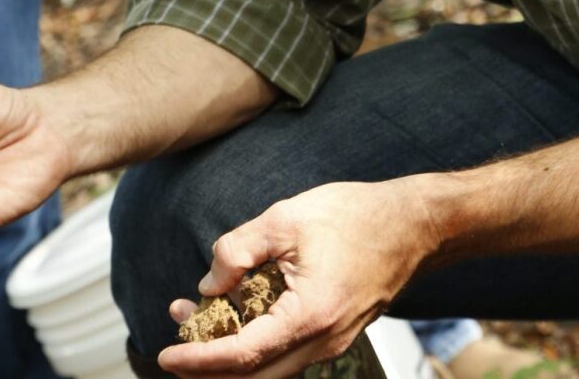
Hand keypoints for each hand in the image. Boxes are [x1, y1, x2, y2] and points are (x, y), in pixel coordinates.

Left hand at [159, 177, 433, 378]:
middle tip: (176, 339)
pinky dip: (255, 342)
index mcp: (309, 315)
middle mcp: (322, 342)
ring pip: (269, 369)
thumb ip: (239, 250)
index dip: (199, 360)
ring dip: (230, 353)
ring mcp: (331, 343)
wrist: (411, 225)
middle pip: (253, 377)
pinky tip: (238, 309)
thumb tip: (209, 284)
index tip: (166, 354)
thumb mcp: (286, 218)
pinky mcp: (334, 334)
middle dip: (208, 367)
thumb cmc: (355, 216)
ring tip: (198, 315)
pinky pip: (286, 353)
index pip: (242, 355)